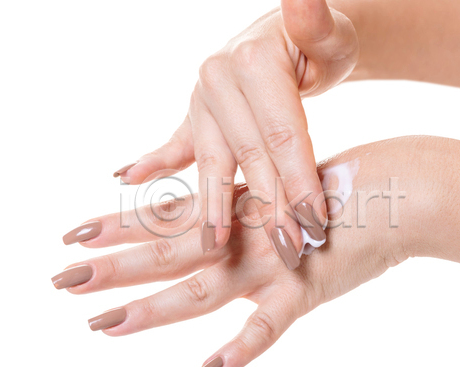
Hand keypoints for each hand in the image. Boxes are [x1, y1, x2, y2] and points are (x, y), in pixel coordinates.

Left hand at [56, 138, 432, 366]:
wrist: (402, 190)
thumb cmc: (346, 188)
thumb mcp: (287, 190)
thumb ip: (253, 204)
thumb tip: (223, 214)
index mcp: (241, 208)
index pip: (167, 216)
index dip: (118, 223)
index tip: (73, 231)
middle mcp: (246, 234)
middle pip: (168, 251)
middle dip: (113, 265)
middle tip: (60, 279)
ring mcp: (273, 264)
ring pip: (201, 289)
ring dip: (150, 308)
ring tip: (102, 324)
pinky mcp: (308, 292)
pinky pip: (269, 327)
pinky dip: (240, 349)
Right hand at [110, 0, 358, 268]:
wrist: (289, 39)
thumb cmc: (320, 46)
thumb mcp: (330, 34)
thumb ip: (314, 25)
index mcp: (254, 62)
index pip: (281, 133)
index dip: (299, 180)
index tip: (315, 223)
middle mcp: (220, 79)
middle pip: (248, 153)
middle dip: (269, 206)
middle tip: (286, 248)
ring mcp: (203, 98)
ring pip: (214, 160)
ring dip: (216, 204)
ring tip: (214, 244)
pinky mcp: (196, 114)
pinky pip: (177, 143)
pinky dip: (157, 161)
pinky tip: (130, 176)